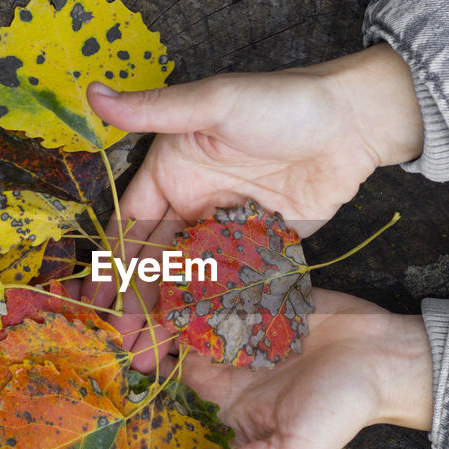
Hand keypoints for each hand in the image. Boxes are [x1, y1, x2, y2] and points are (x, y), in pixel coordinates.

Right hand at [83, 44, 423, 353]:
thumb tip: (92, 93)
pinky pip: (234, 283)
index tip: (95, 302)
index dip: (113, 265)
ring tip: (158, 355)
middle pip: (160, 262)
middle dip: (141, 304)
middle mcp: (195, 200)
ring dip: (175, 315)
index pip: (133, 226)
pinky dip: (217, 310)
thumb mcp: (213, 101)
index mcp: (173, 170)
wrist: (356, 122)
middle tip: (127, 346)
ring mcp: (230, 227)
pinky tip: (204, 340)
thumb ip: (153, 109)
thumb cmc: (282, 102)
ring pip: (194, 279)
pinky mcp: (265, 245)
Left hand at [164, 289, 433, 448]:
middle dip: (174, 321)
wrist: (387, 359)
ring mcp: (250, 327)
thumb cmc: (340, 412)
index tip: (148, 346)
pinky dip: (220, 275)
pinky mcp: (268, 297)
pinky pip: (234, 284)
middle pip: (186, 338)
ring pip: (204, 306)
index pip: (181, 383)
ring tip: (183, 276)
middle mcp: (234, 365)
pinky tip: (209, 261)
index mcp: (231, 403)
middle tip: (164, 300)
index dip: (164, 365)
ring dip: (193, 293)